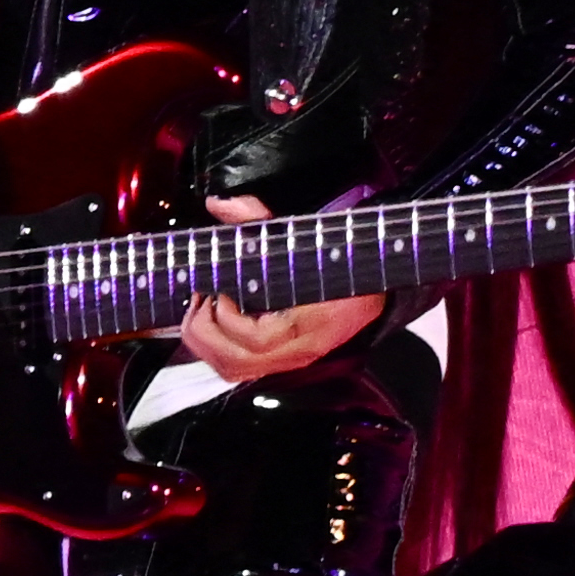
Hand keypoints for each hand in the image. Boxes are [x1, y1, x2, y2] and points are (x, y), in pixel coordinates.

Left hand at [176, 197, 383, 385]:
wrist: (375, 285)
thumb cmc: (339, 259)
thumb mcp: (302, 235)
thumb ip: (259, 220)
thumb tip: (220, 204)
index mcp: (311, 320)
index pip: (258, 338)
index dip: (228, 318)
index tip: (218, 290)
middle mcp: (300, 348)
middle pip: (236, 362)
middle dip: (203, 332)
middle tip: (199, 300)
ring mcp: (291, 359)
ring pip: (233, 371)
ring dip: (204, 344)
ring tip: (201, 310)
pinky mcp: (283, 360)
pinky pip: (240, 369)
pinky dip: (216, 350)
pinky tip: (213, 323)